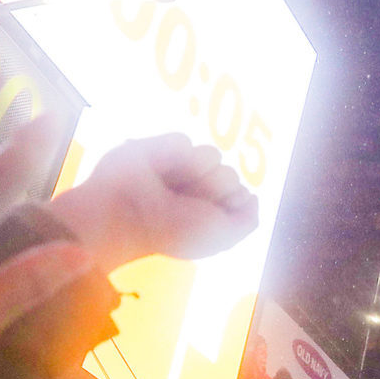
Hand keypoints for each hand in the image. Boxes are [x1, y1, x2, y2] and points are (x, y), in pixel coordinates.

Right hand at [48, 134, 257, 270]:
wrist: (127, 215)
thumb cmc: (173, 231)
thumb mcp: (222, 237)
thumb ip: (247, 221)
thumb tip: (252, 196)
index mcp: (211, 209)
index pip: (242, 193)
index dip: (231, 203)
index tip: (208, 215)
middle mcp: (197, 188)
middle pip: (230, 174)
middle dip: (213, 189)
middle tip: (185, 203)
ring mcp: (179, 166)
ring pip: (212, 154)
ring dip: (194, 173)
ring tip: (170, 187)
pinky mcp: (160, 147)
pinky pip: (184, 141)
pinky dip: (173, 156)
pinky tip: (157, 171)